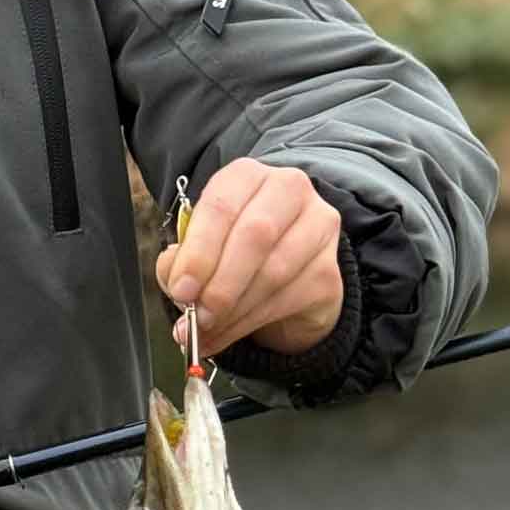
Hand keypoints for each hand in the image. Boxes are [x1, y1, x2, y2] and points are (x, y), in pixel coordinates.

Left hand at [155, 160, 342, 358]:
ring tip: (206, 329)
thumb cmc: (231, 252)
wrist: (284, 277)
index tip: (181, 289)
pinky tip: (228, 333)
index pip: (222, 206)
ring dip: (234, 309)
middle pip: (255, 234)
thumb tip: (179, 288)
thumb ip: (180, 263)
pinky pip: (289, 298)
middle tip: (196, 315)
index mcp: (246, 176)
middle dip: (220, 283)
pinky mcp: (330, 268)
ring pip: (274, 271)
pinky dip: (251, 321)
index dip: (199, 251)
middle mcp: (288, 189)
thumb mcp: (198, 250)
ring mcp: (318, 226)